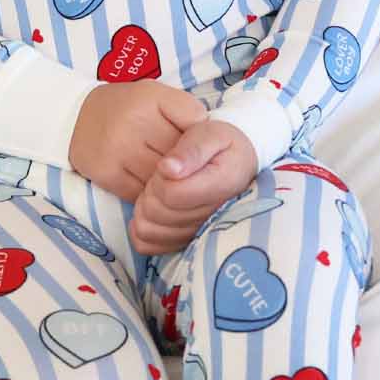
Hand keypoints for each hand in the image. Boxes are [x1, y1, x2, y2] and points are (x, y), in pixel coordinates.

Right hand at [69, 80, 208, 204]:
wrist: (76, 116)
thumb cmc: (128, 106)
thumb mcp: (158, 95)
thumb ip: (187, 111)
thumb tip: (212, 139)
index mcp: (152, 98)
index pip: (196, 128)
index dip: (202, 142)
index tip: (200, 146)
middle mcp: (132, 123)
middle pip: (179, 158)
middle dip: (188, 166)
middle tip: (188, 168)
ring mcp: (117, 150)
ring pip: (161, 180)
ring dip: (170, 184)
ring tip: (170, 179)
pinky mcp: (105, 173)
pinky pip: (140, 194)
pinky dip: (149, 195)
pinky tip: (150, 187)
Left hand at [128, 117, 256, 256]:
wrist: (238, 166)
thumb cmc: (222, 146)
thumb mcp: (211, 134)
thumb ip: (191, 150)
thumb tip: (167, 168)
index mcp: (222, 186)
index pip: (171, 193)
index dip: (160, 177)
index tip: (167, 165)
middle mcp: (214, 218)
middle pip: (157, 213)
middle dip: (151, 191)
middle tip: (161, 177)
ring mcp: (198, 234)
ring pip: (147, 230)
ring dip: (144, 208)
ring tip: (158, 192)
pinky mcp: (184, 243)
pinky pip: (146, 244)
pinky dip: (141, 227)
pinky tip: (153, 209)